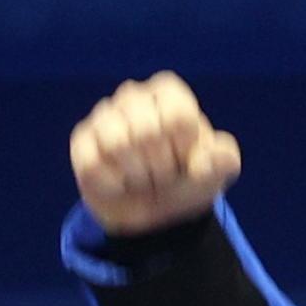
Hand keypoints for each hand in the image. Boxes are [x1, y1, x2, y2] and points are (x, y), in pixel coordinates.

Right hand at [69, 71, 240, 234]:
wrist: (154, 212)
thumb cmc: (185, 180)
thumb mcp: (214, 173)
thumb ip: (223, 161)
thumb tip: (215, 156)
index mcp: (168, 92)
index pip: (178, 118)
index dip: (183, 150)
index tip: (184, 159)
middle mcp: (132, 95)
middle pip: (146, 131)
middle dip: (159, 166)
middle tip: (162, 173)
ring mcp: (104, 116)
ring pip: (117, 144)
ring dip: (136, 175)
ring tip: (142, 178)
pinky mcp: (82, 141)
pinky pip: (93, 164)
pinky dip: (112, 184)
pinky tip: (120, 184)